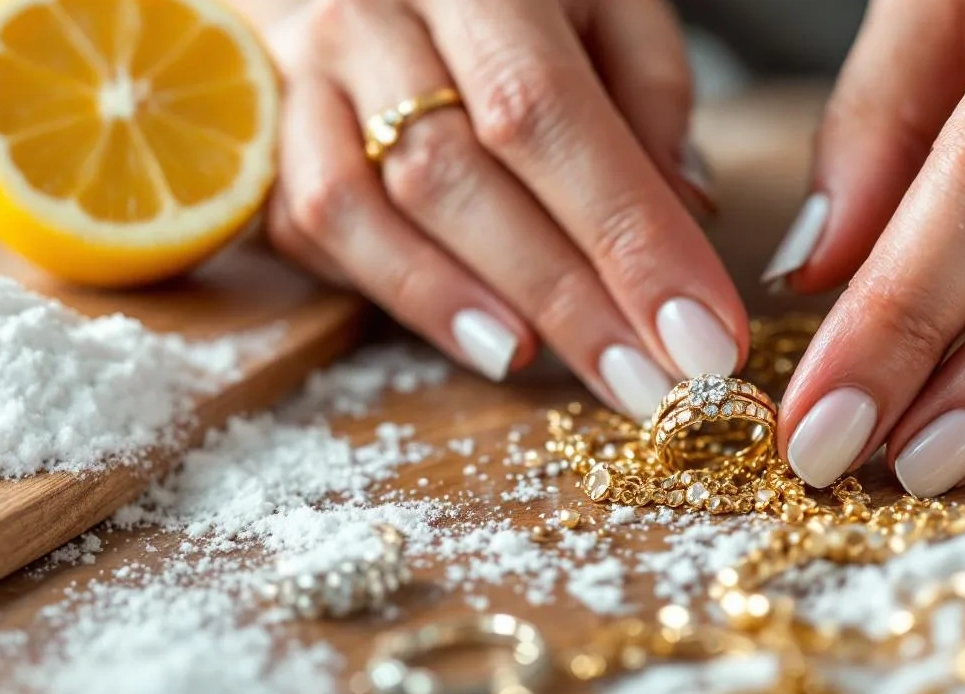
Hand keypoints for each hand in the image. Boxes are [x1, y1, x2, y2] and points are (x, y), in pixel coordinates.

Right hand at [260, 0, 746, 420]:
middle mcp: (372, 12)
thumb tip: (685, 212)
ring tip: (551, 370)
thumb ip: (649, 89)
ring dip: (461, 306)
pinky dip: (400, 293)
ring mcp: (303, 75)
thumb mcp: (602, 1)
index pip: (546, 111)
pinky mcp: (265, 136)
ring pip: (363, 208)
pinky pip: (312, 228)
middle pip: (453, 172)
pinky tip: (480, 339)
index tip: (700, 335)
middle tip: (647, 384)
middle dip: (562, 296)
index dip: (625, 234)